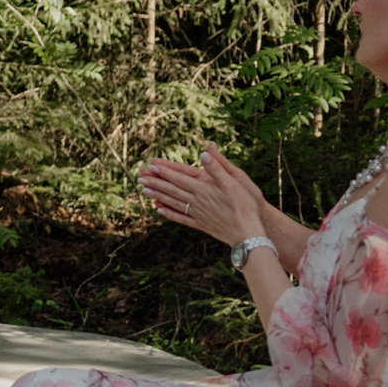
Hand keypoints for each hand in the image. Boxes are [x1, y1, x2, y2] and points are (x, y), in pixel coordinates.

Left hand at [139, 144, 265, 245]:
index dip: (164, 171)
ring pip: (173, 203)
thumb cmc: (246, 206)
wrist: (248, 234)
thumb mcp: (235, 183)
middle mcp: (197, 201)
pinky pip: (181, 218)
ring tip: (144, 190)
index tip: (150, 165)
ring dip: (157, 195)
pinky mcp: (201, 225)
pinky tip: (159, 210)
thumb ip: (218, 168)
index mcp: (204, 189)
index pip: (179, 177)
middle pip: (172, 190)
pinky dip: (169, 213)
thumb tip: (204, 152)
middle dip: (155, 182)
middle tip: (139, 176)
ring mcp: (198, 214)